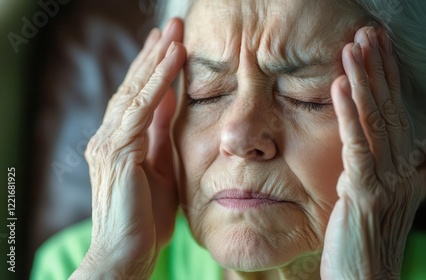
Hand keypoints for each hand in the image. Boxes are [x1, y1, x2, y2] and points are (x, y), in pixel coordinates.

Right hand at [70, 19, 185, 278]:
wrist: (127, 254)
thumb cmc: (145, 218)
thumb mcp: (160, 168)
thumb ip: (160, 135)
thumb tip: (171, 101)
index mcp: (119, 141)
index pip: (136, 96)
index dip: (151, 68)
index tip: (167, 44)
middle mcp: (108, 137)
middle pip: (132, 87)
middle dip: (153, 54)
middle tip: (171, 26)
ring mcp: (108, 143)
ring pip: (134, 92)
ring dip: (156, 60)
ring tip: (173, 33)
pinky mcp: (117, 152)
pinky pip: (139, 110)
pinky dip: (157, 83)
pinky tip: (171, 62)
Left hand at [321, 27, 425, 278]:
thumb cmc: (369, 239)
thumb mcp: (385, 197)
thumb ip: (393, 164)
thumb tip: (407, 135)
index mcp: (407, 166)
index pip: (397, 111)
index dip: (389, 77)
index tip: (378, 47)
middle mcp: (404, 169)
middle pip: (390, 108)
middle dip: (379, 69)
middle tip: (368, 33)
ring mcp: (387, 181)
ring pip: (377, 121)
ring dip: (364, 81)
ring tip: (354, 48)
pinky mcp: (364, 193)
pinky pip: (357, 146)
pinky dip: (348, 114)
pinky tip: (338, 86)